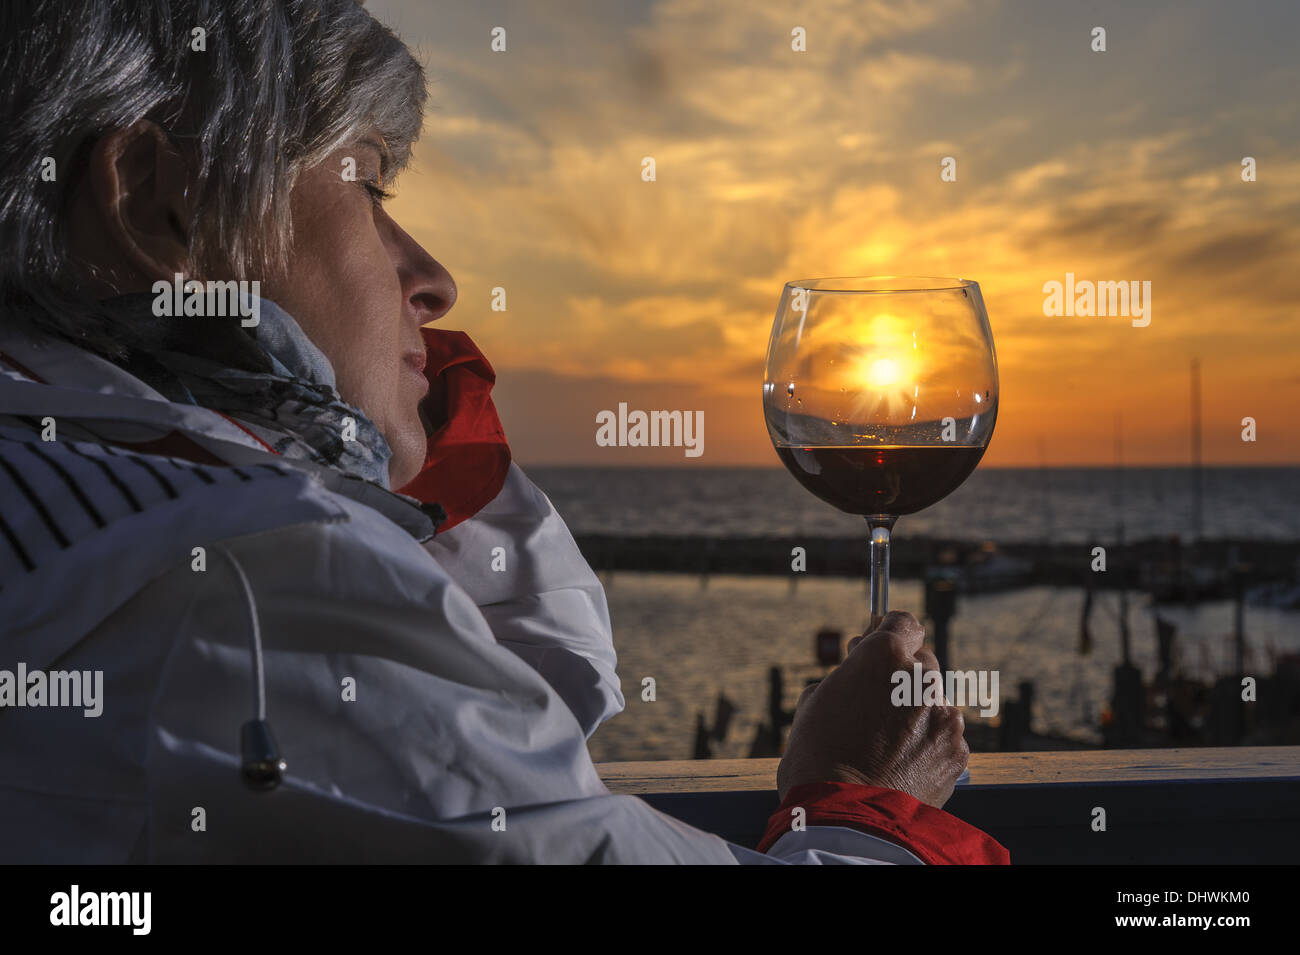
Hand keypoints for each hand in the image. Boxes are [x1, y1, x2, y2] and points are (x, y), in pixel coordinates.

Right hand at [776, 610, 968, 807]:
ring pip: (934, 700)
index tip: (879, 644)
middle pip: (922, 660)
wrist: (849, 817)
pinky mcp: (957, 750)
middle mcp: (921, 678)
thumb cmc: (819, 757)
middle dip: (903, 673)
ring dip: (916, 710)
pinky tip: (902, 762)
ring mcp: (944, 715)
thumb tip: (856, 672)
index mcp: (883, 656)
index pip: (903, 621)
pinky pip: (944, 735)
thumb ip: (845, 678)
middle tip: (877, 697)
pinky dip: (928, 743)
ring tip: (887, 741)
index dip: (890, 632)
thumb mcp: (814, 702)